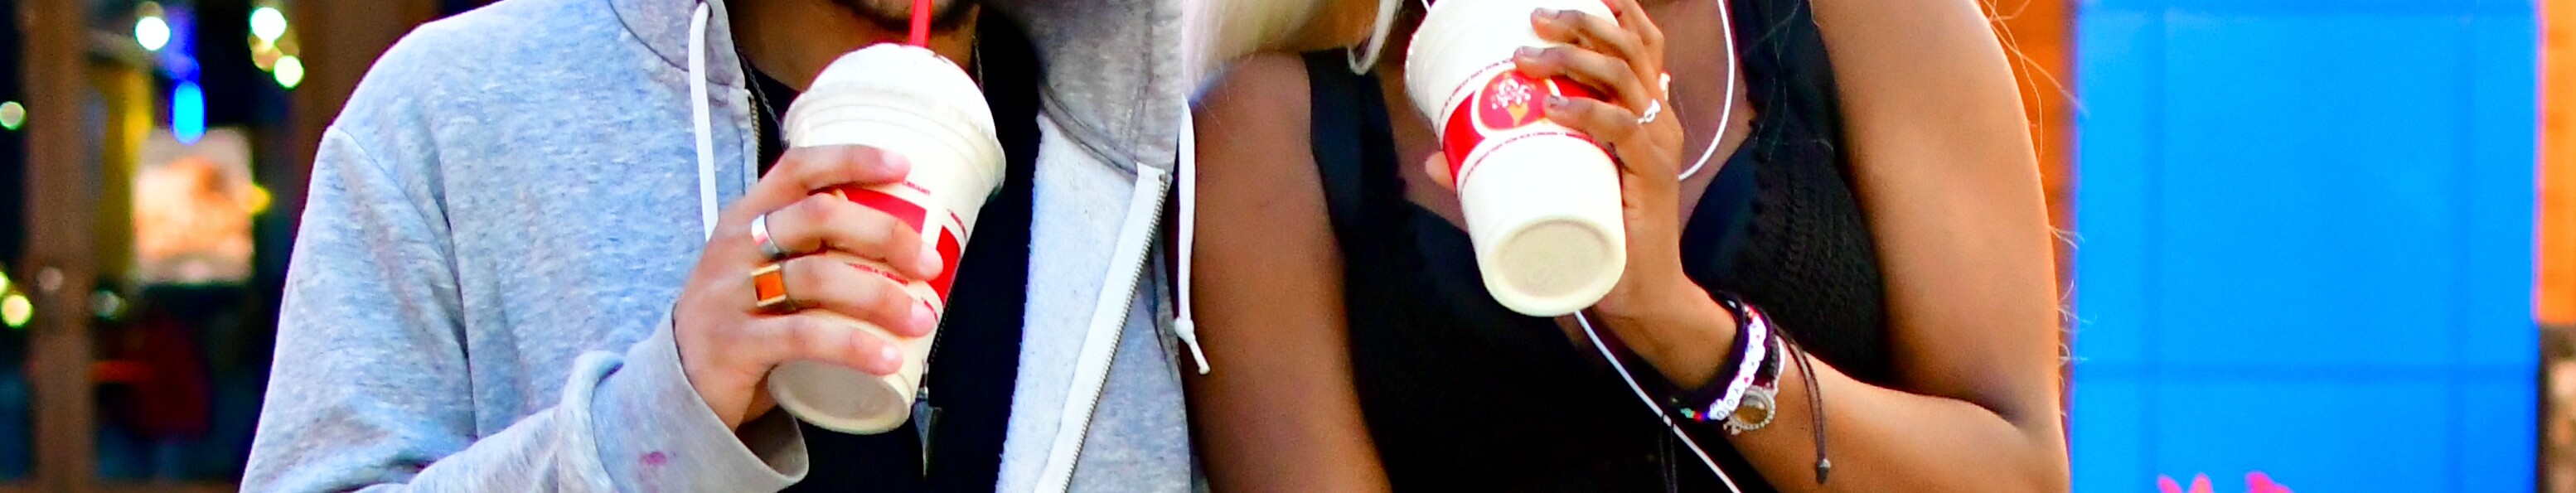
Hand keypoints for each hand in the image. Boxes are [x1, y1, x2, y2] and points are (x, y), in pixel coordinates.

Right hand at [669, 146, 947, 429]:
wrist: (680, 382)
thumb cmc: (743, 316)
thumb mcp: (765, 268)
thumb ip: (814, 249)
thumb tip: (906, 247)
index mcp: (748, 216)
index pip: (799, 169)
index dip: (852, 159)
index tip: (902, 166)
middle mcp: (737, 245)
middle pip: (819, 217)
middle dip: (885, 234)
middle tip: (930, 264)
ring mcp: (731, 293)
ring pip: (816, 276)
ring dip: (881, 297)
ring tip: (923, 318)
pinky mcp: (735, 343)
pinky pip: (803, 337)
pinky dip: (853, 346)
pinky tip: (888, 358)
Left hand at [1421, 2, 1711, 322]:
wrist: (1641, 293)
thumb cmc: (1600, 236)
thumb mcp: (1550, 191)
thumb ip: (1496, 171)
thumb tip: (1434, 158)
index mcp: (1643, 112)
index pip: (1641, 44)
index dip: (1615, 13)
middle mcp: (1657, 119)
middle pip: (1629, 48)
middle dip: (1582, 22)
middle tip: (1534, 16)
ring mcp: (1658, 145)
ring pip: (1623, 79)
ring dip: (1574, 58)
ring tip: (1527, 57)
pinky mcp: (1654, 176)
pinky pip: (1622, 131)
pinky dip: (1587, 113)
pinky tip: (1554, 107)